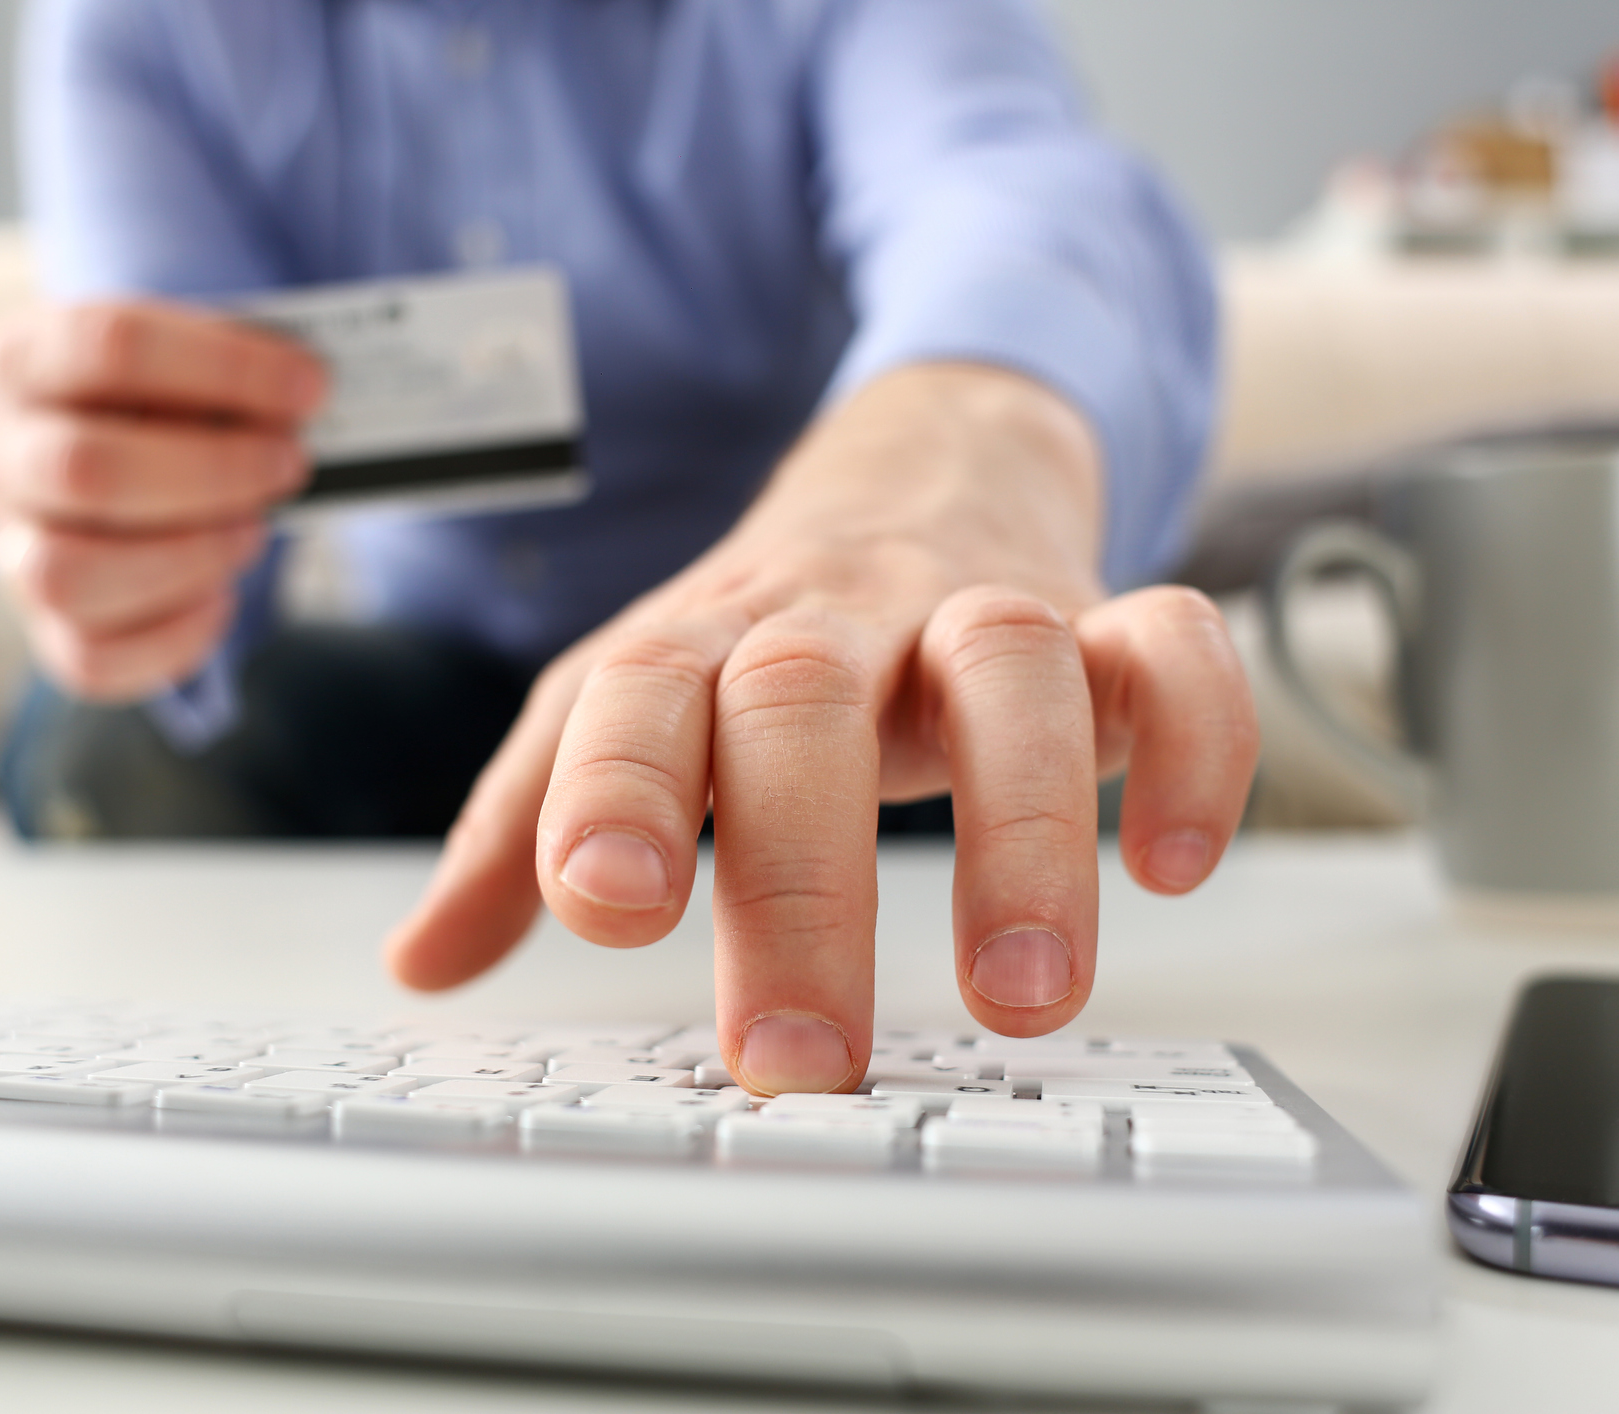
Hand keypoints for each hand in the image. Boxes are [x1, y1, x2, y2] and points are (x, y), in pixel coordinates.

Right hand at [0, 300, 324, 699]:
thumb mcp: (173, 358)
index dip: (226, 368)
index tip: (311, 387)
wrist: (97, 457)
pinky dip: (175, 637)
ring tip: (252, 530)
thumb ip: (223, 365)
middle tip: (289, 465)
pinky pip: (92, 659)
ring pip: (69, 575)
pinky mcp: (46, 627)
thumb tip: (306, 389)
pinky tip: (222, 597)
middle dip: (213, 472)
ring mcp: (12, 547)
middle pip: (86, 470)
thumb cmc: (152, 402)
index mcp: (25, 359)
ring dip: (188, 556)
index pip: (112, 347)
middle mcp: (1, 455)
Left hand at [385, 363, 1257, 1094]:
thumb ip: (528, 823)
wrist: (916, 471)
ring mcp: (975, 608)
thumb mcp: (628, 705)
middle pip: (803, 706)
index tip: (608, 907)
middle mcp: (833, 621)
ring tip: (1024, 995)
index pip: (638, 695)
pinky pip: (1176, 646)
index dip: (616, 789)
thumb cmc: (759, 630)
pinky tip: (1174, 862)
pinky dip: (1197, 745)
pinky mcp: (1105, 617)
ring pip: (1009, 670)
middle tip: (797, 1060)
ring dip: (1023, 831)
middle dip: (798, 883)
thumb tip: (420, 960)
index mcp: (697, 646)